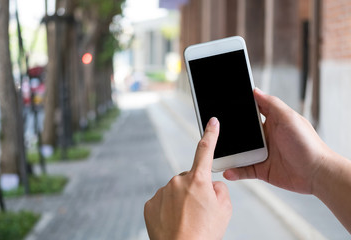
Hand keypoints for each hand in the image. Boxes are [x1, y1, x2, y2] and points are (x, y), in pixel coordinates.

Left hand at [144, 117, 231, 239]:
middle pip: (190, 179)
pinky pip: (163, 201)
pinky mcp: (150, 203)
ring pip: (176, 191)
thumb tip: (211, 185)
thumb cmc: (203, 234)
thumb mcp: (224, 210)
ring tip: (186, 219)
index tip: (212, 122)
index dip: (210, 134)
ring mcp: (162, 192)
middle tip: (199, 210)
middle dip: (195, 189)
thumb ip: (220, 190)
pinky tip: (174, 221)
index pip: (205, 150)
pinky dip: (168, 208)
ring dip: (181, 201)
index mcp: (198, 180)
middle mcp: (177, 182)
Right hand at [224, 88, 332, 193]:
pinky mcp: (261, 170)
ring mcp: (262, 154)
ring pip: (240, 152)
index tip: (223, 108)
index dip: (238, 110)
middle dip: (229, 134)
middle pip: (241, 134)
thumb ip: (271, 104)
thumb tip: (255, 90)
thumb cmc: (307, 144)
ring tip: (217, 154)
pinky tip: (228, 171)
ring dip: (229, 154)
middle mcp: (265, 137)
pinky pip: (244, 170)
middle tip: (215, 134)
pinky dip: (234, 171)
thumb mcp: (289, 118)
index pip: (251, 113)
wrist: (317, 173)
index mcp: (271, 122)